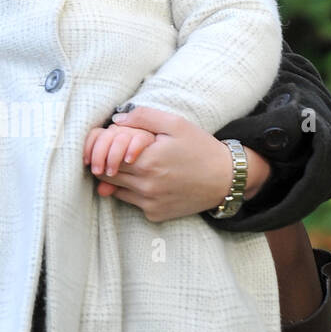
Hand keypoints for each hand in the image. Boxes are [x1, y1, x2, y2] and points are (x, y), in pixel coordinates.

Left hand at [89, 107, 270, 223]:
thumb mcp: (175, 124)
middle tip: (117, 153)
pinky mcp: (155, 214)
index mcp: (147, 161)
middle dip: (106, 162)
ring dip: (117, 178)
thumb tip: (115, 120)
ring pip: (115, 190)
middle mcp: (146, 185)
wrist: (226, 179)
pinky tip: (148, 182)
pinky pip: (131, 203)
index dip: (104, 147)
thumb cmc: (200, 147)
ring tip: (132, 166)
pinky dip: (133, 192)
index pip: (106, 156)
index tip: (109, 142)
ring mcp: (150, 202)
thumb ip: (143, 117)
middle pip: (107, 174)